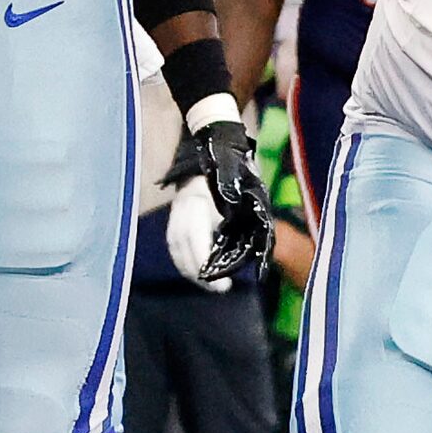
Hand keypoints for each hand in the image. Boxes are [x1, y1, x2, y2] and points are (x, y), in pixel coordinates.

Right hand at [162, 118, 271, 282]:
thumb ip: (247, 218)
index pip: (193, 235)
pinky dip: (184, 258)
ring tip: (208, 283)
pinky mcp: (176, 212)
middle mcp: (182, 203)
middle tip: (219, 289)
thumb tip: (256, 249)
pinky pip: (174, 241)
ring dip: (188, 268)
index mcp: (198, 197)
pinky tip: (198, 270)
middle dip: (197, 271)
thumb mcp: (246, 192)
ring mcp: (176, 207)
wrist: (216, 143)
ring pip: (175, 245)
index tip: (223, 283)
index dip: (204, 262)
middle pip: (181, 244)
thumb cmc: (237, 169)